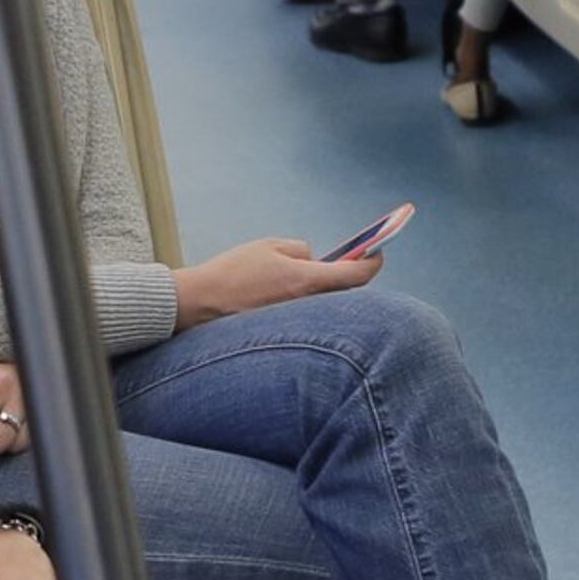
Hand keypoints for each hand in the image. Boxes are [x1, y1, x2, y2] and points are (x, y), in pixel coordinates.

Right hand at [173, 236, 380, 329]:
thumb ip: (300, 250)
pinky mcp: (283, 333)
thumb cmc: (233, 271)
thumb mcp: (269, 246)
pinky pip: (306, 316)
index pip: (357, 276)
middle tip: (351, 259)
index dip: (373, 262)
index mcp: (306, 280)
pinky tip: (291, 293)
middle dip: (348, 275)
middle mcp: (306, 306)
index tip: (378, 252)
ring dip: (325, 290)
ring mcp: (296, 322)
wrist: (200, 304)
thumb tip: (313, 259)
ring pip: (324, 304)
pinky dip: (307, 303)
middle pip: (343, 292)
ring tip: (313, 274)